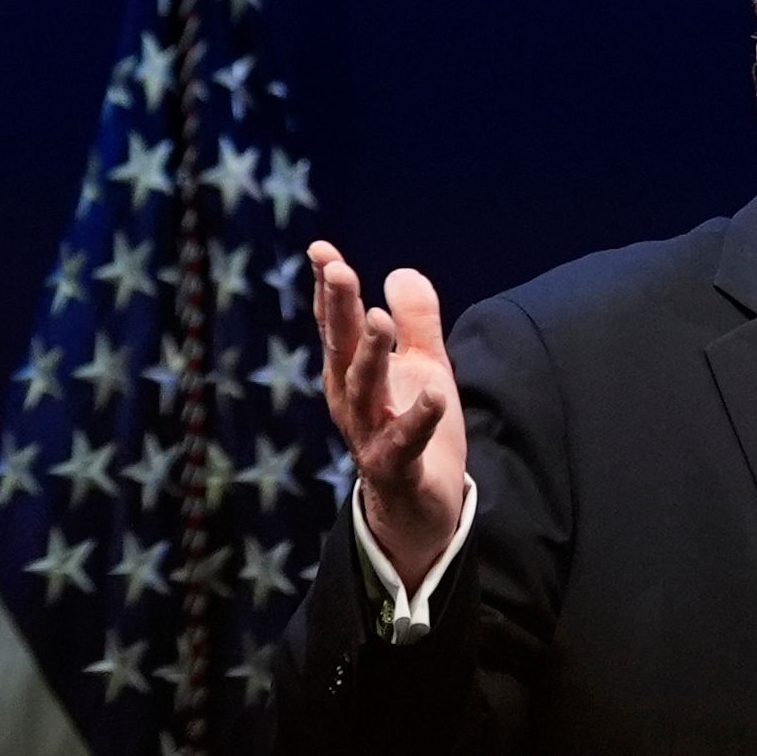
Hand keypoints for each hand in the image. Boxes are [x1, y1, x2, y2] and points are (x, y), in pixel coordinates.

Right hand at [310, 243, 469, 588]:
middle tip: (339, 270)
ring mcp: (370, 435)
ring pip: (366, 392)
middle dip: (338, 309)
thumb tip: (401, 271)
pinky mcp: (398, 468)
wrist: (419, 507)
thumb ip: (417, 321)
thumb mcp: (423, 367)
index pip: (336, 324)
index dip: (329, 288)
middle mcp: (352, 402)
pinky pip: (406, 442)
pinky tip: (435, 394)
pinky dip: (419, 418)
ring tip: (379, 319)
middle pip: (341, 349)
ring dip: (370, 355)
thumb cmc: (414, 429)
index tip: (321, 249)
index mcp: (352, 374)